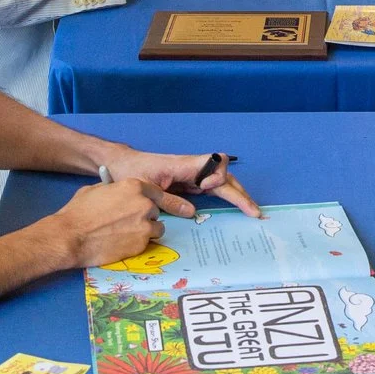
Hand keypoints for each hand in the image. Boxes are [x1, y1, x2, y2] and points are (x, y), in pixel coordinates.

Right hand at [53, 178, 170, 268]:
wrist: (71, 237)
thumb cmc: (78, 212)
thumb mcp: (95, 190)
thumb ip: (113, 190)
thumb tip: (119, 192)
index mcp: (133, 186)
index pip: (155, 191)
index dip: (148, 199)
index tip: (143, 205)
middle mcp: (144, 204)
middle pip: (156, 210)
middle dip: (146, 215)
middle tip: (130, 222)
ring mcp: (145, 225)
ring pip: (157, 227)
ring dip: (146, 230)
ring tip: (129, 234)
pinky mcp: (141, 244)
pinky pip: (148, 242)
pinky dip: (138, 243)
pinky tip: (123, 243)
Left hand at [100, 146, 262, 215]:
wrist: (121, 165)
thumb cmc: (131, 171)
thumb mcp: (146, 188)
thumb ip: (169, 200)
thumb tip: (192, 212)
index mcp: (183, 165)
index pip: (213, 161)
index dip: (217, 175)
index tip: (206, 188)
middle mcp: (193, 169)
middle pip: (224, 174)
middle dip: (239, 192)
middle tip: (253, 212)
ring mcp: (193, 176)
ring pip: (222, 182)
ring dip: (238, 195)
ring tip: (251, 211)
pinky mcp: (191, 184)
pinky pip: (214, 189)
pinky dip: (227, 197)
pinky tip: (236, 209)